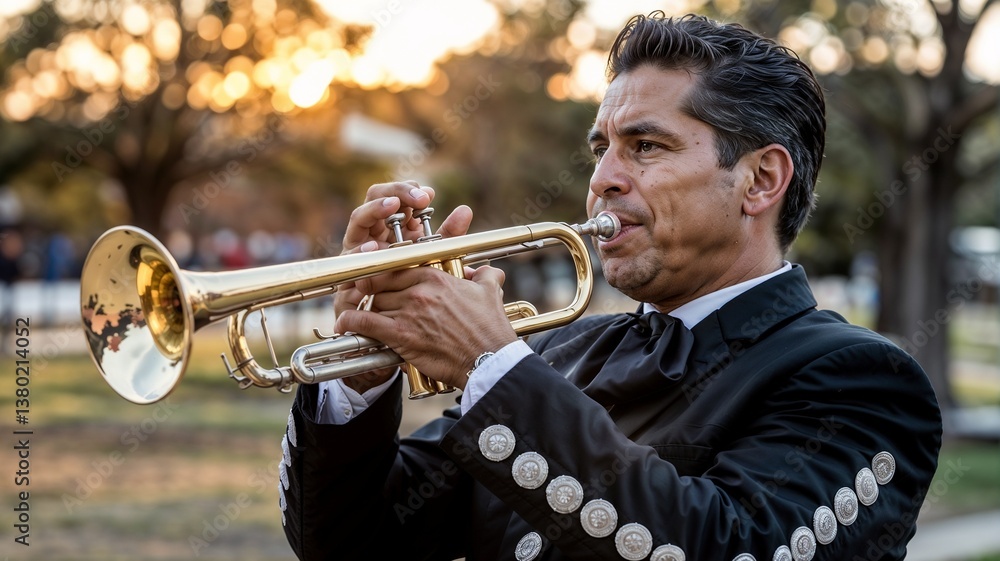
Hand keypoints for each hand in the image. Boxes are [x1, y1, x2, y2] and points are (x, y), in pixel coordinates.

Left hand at [335, 263, 518, 389]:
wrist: (487, 360)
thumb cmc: (490, 330)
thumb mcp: (490, 294)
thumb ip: (486, 276)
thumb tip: (486, 271)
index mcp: (436, 277)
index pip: (398, 266)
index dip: (385, 273)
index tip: (379, 278)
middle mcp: (419, 290)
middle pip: (382, 283)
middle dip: (373, 290)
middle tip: (366, 296)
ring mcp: (408, 312)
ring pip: (373, 302)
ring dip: (365, 307)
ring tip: (357, 313)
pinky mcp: (401, 335)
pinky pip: (365, 321)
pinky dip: (351, 322)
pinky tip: (344, 324)